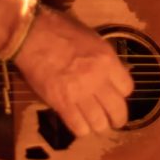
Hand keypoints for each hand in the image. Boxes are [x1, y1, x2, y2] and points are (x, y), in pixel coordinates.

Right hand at [12, 6, 133, 137]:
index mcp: (107, 60)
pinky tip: (79, 124)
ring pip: (99, 123)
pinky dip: (81, 129)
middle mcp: (97, 79)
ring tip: (95, 124)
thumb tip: (110, 74)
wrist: (32, 35)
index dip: (122, 93)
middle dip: (118, 118)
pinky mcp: (61, 104)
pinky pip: (78, 127)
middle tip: (114, 120)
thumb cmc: (60, 30)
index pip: (127, 88)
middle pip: (118, 110)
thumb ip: (103, 59)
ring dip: (99, 126)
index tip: (116, 94)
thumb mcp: (92, 38)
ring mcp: (79, 93)